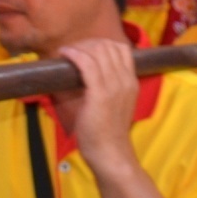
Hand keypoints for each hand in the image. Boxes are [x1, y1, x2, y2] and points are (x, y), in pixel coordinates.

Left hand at [59, 39, 137, 168]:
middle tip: (73, 51)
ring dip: (79, 47)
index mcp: (131, 82)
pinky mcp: (100, 94)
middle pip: (108, 46)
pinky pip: (87, 64)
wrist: (110, 154)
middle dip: (88, 43)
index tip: (86, 49)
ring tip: (67, 52)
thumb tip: (89, 73)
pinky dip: (74, 54)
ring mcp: (114, 87)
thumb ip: (108, 87)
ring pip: (98, 52)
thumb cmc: (107, 132)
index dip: (102, 43)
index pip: (122, 48)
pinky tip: (65, 54)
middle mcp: (125, 81)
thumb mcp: (114, 104)